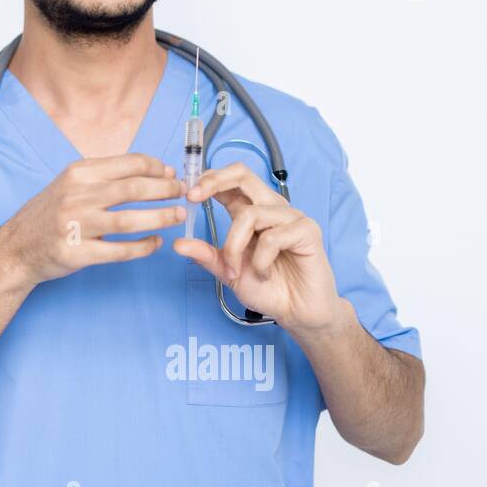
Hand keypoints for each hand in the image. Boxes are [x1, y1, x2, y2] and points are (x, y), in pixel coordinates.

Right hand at [0, 153, 186, 288]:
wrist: (17, 247)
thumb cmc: (49, 214)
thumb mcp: (70, 184)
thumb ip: (104, 176)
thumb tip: (152, 171)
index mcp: (78, 173)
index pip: (128, 163)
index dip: (156, 168)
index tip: (171, 174)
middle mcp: (77, 196)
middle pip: (133, 189)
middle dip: (165, 190)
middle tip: (182, 194)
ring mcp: (76, 225)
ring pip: (129, 220)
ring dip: (160, 217)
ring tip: (178, 216)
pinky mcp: (78, 253)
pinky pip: (119, 251)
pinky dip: (142, 247)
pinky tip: (155, 243)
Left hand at [171, 162, 342, 333]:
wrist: (296, 311)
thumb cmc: (267, 288)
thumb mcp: (227, 272)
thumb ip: (206, 256)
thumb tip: (178, 244)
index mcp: (251, 211)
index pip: (230, 181)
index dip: (207, 179)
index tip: (187, 193)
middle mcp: (270, 208)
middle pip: (242, 174)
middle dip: (214, 181)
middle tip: (194, 197)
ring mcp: (290, 217)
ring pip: (250, 215)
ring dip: (234, 247)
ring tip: (236, 271)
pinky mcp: (307, 230)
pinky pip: (272, 238)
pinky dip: (260, 261)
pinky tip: (264, 274)